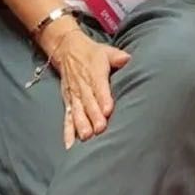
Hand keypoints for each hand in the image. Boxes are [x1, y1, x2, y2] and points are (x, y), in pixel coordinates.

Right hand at [43, 18, 130, 147]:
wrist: (67, 49)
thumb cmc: (91, 54)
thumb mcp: (105, 51)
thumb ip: (117, 57)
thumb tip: (127, 58)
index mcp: (94, 73)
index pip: (99, 86)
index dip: (103, 98)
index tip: (107, 110)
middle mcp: (83, 85)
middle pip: (88, 102)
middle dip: (93, 116)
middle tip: (100, 129)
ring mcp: (74, 95)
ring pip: (77, 111)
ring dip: (81, 124)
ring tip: (86, 137)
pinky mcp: (68, 102)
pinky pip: (68, 117)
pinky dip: (68, 131)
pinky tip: (70, 144)